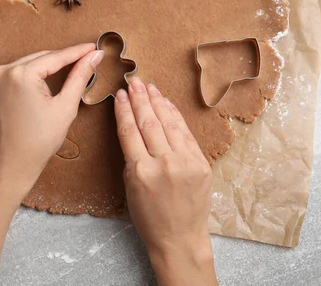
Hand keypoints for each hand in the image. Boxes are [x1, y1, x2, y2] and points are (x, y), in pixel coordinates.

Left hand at [0, 43, 103, 201]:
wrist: (9, 166)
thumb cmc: (38, 142)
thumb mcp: (64, 107)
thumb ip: (80, 77)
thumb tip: (94, 56)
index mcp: (21, 74)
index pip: (56, 57)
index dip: (77, 52)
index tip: (93, 48)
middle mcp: (1, 72)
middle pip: (39, 58)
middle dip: (61, 60)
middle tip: (84, 59)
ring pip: (24, 65)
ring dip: (43, 68)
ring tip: (64, 73)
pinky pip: (10, 75)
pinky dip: (25, 77)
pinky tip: (38, 85)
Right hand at [114, 78, 215, 284]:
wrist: (180, 239)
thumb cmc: (149, 218)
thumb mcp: (130, 188)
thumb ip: (132, 158)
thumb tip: (133, 128)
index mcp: (141, 171)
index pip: (129, 131)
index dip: (123, 110)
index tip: (119, 95)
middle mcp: (164, 163)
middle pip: (149, 122)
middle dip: (140, 99)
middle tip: (134, 81)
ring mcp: (186, 162)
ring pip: (168, 123)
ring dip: (158, 102)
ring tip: (149, 87)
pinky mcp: (201, 163)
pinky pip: (185, 133)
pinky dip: (175, 116)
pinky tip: (167, 104)